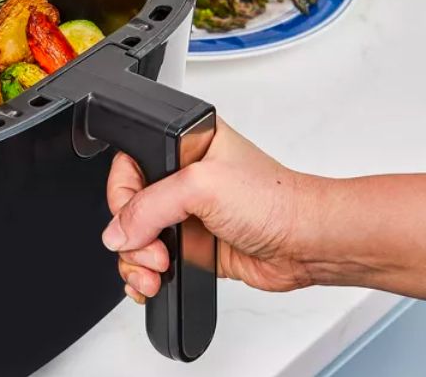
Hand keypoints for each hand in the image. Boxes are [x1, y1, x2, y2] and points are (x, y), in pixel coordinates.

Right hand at [103, 118, 321, 302]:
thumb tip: (117, 232)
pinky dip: (145, 274)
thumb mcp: (201, 187)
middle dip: (132, 237)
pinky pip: (152, 260)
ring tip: (157, 271)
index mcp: (184, 144)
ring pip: (136, 238)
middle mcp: (182, 177)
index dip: (123, 197)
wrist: (307, 243)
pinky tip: (153, 281)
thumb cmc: (275, 201)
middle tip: (155, 250)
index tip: (136, 222)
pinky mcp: (191, 245)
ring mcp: (186, 213)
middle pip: (127, 207)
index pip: (127, 166)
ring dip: (136, 261)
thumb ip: (149, 206)